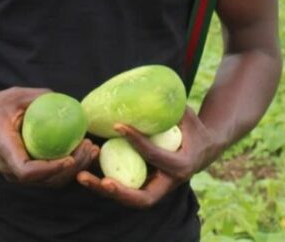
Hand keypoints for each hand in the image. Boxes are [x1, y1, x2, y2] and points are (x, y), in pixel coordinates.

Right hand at [0, 87, 98, 187]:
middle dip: (71, 168)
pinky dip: (66, 168)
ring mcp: (16, 174)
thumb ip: (39, 96)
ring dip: (73, 170)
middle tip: (89, 146)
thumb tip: (67, 99)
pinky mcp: (25, 173)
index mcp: (5, 149)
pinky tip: (81, 153)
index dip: (50, 169)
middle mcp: (10, 168)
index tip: (69, 157)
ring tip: (91, 150)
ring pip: (49, 182)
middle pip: (44, 180)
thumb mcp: (14, 96)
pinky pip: (48, 176)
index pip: (27, 171)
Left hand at [77, 106, 217, 207]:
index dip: (137, 141)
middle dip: (120, 191)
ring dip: (104, 190)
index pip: (155, 156)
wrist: (203, 151)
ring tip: (81, 176)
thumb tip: (154, 86)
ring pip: (128, 199)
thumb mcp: (188, 117)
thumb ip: (172, 107)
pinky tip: (84, 169)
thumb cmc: (193, 129)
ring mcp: (156, 189)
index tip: (118, 125)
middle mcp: (168, 183)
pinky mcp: (145, 187)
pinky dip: (104, 182)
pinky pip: (123, 189)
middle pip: (142, 198)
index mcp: (181, 166)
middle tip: (101, 180)